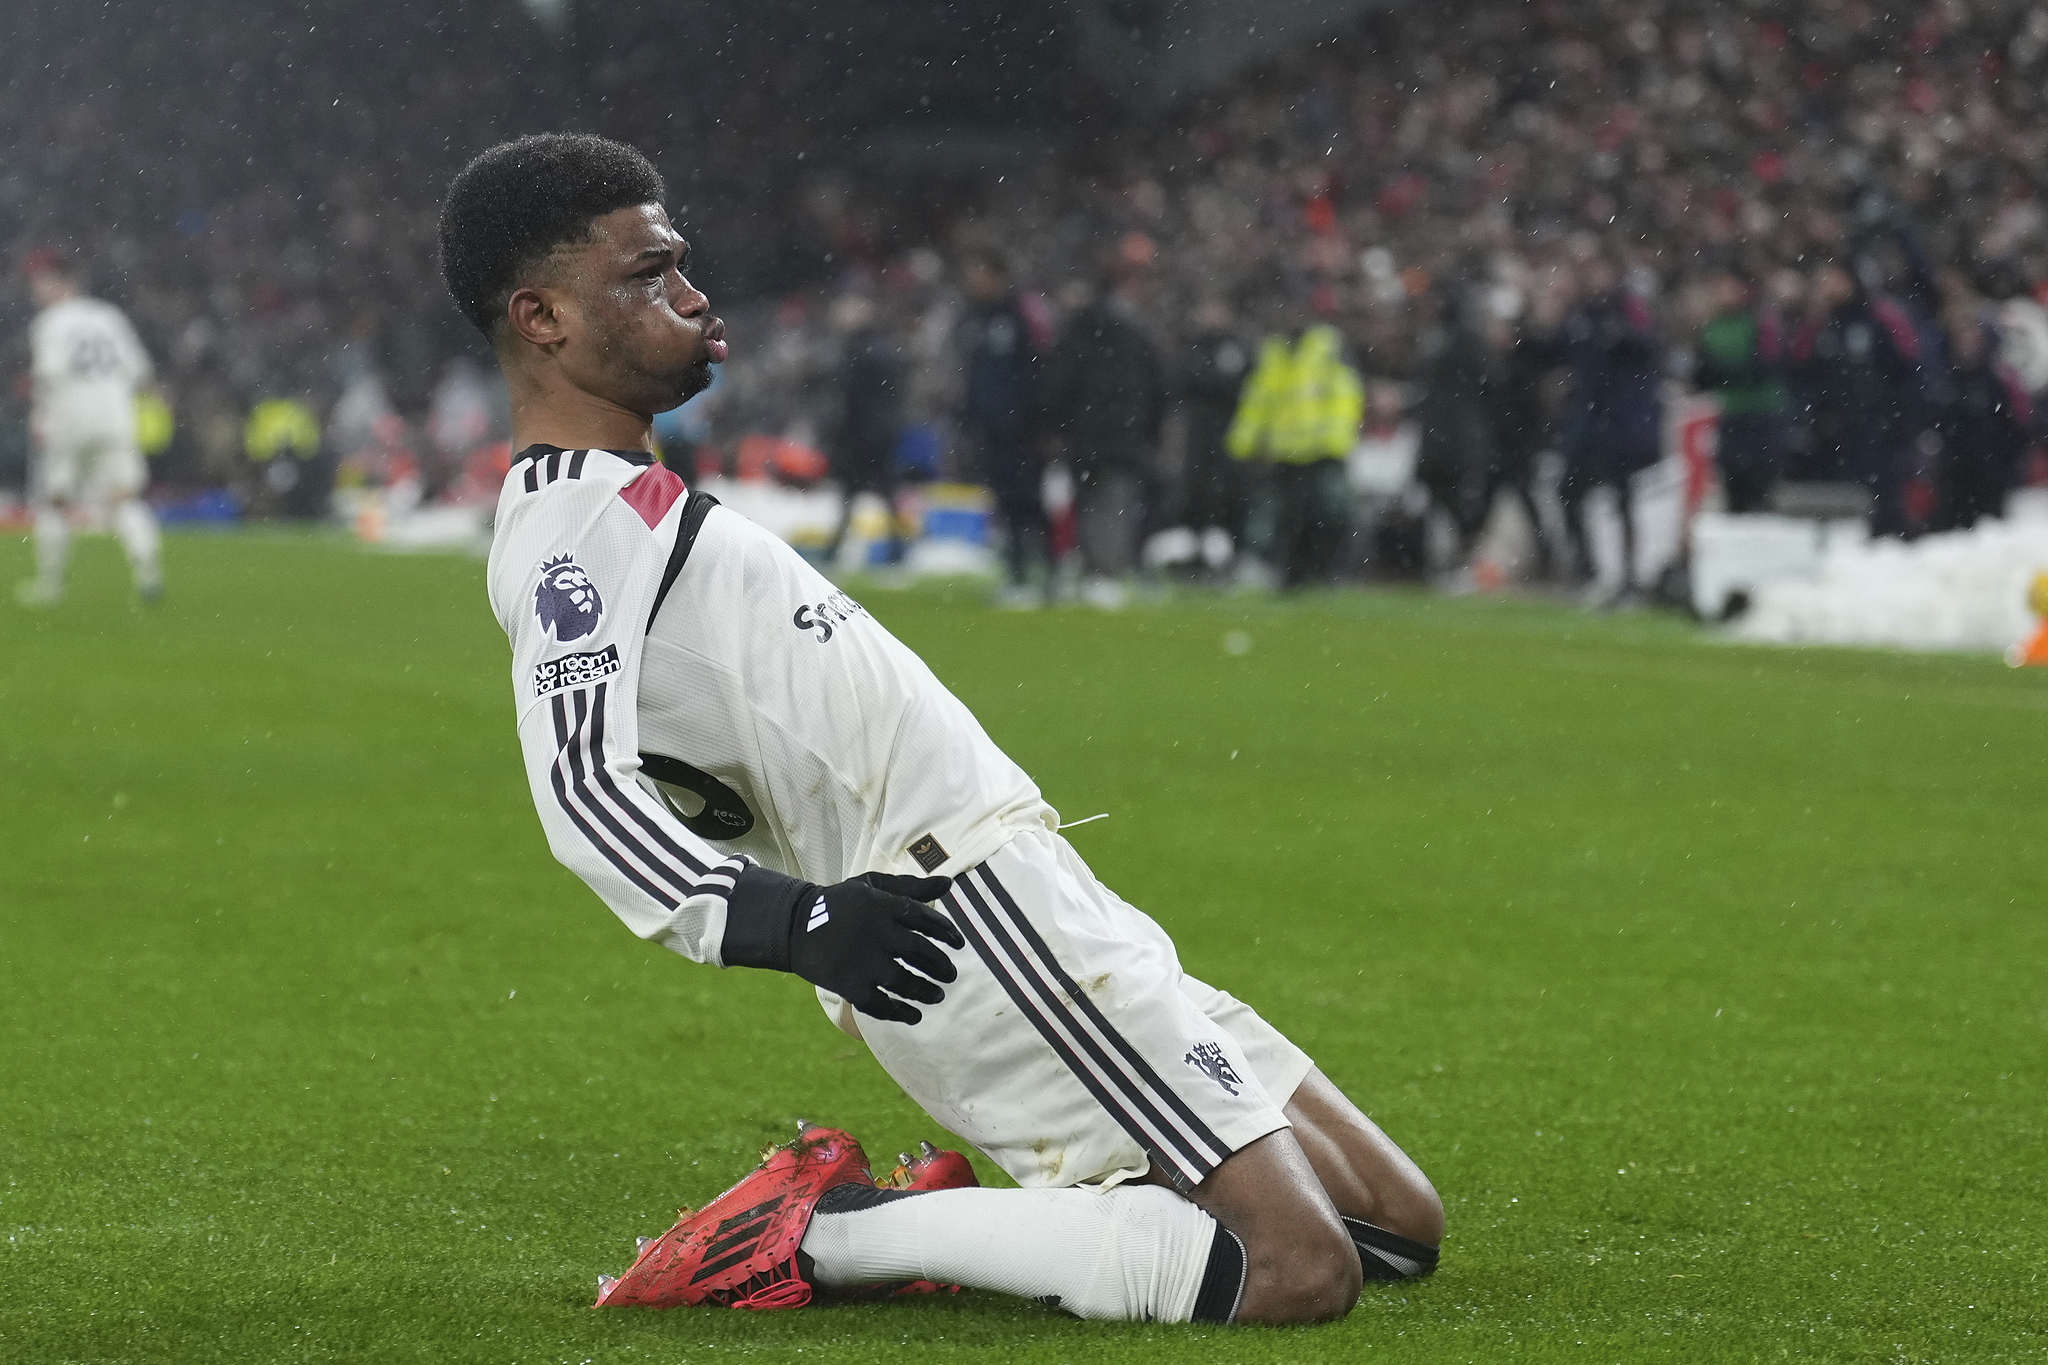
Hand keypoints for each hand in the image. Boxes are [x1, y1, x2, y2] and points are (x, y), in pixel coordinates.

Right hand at [788, 874, 963, 1024]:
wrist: (795, 924)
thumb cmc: (841, 904)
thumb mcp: (873, 886)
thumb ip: (910, 887)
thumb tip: (949, 884)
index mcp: (882, 905)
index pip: (924, 918)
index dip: (946, 932)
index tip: (959, 944)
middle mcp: (875, 932)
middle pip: (919, 950)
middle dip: (940, 964)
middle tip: (951, 975)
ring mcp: (862, 960)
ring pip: (903, 981)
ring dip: (925, 991)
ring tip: (938, 996)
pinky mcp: (849, 984)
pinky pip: (880, 1004)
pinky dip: (899, 1012)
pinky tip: (914, 1015)